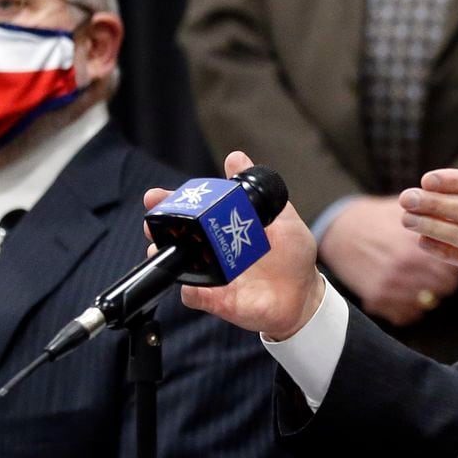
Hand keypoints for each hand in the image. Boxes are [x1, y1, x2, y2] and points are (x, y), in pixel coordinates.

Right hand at [153, 150, 324, 340]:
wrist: (304, 295)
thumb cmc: (292, 257)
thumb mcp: (282, 219)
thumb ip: (260, 193)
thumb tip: (236, 158)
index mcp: (226, 228)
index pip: (194, 211)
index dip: (173, 202)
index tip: (158, 196)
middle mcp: (213, 250)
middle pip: (176, 236)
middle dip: (158, 225)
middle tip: (153, 217)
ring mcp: (212, 275)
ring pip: (176, 264)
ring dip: (165, 255)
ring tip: (160, 247)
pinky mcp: (215, 299)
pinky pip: (193, 296)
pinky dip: (189, 290)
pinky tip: (190, 283)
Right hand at [318, 195, 457, 324]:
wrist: (340, 230)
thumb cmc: (381, 217)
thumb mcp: (410, 208)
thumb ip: (438, 214)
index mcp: (417, 243)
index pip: (456, 265)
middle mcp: (405, 267)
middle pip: (446, 286)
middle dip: (447, 278)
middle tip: (442, 269)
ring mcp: (390, 285)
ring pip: (428, 301)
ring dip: (430, 291)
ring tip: (424, 277)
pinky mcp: (376, 299)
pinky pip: (408, 314)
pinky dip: (411, 306)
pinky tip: (408, 289)